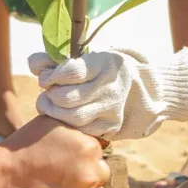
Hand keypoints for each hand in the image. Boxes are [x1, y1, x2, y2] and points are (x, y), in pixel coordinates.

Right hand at [0, 116, 109, 187]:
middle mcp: (91, 173)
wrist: (1, 179)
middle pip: (101, 173)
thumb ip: (75, 129)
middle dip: (87, 173)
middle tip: (65, 174)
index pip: (98, 152)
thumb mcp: (51, 125)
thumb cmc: (23, 149)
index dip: (83, 154)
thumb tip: (90, 133)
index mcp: (88, 148)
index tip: (67, 158)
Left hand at [28, 48, 187, 140]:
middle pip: (66, 97)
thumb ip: (64, 61)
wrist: (155, 91)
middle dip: (49, 94)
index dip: (50, 73)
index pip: (69, 71)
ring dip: (54, 111)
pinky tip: (65, 117)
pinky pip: (83, 129)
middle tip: (47, 91)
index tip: (46, 74)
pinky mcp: (112, 126)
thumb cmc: (117, 71)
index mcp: (106, 64)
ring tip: (50, 105)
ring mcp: (112, 109)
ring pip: (72, 117)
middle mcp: (110, 87)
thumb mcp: (97, 57)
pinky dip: (68, 124)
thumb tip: (33, 63)